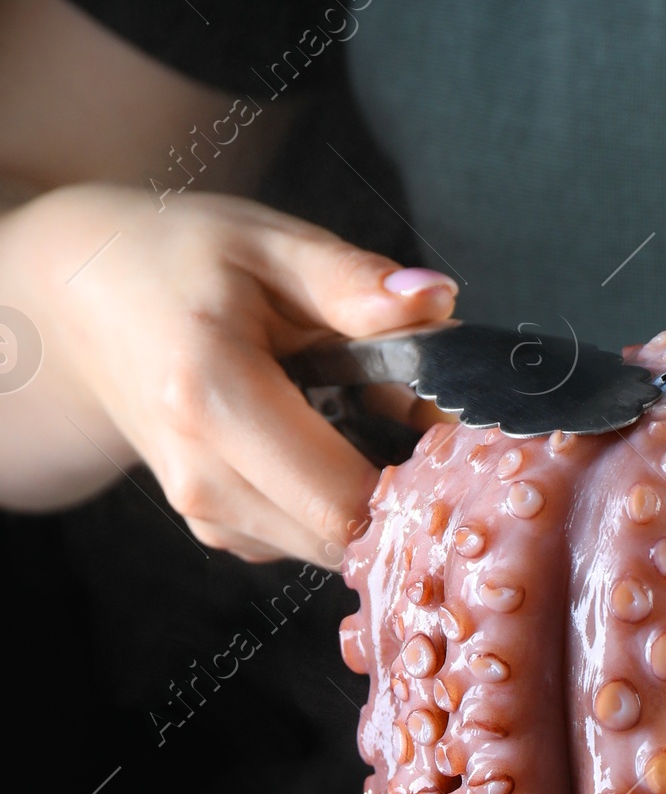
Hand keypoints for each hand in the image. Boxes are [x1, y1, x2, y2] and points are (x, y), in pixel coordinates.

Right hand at [0, 180, 454, 560]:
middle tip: (419, 418)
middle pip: (346, 537)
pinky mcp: (218, 531)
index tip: (451, 436)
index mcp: (212, 396)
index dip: (419, 484)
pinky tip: (324, 438)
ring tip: (361, 412)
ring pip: (333, 548)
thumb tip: (436, 301)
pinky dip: (336, 499)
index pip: (346, 500)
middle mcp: (203, 476)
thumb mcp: (267, 245)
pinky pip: (308, 538)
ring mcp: (206, 515)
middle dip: (403, 491)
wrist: (85, 303)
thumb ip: (352, 283)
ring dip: (372, 495)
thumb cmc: (180, 263)